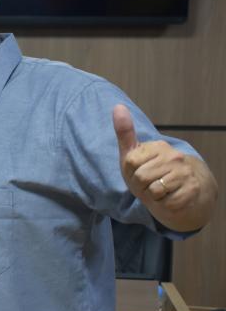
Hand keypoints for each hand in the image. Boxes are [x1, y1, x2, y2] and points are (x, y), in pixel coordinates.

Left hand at [113, 104, 213, 229]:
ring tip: (160, 191)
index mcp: (158, 146)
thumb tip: (117, 106)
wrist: (185, 192)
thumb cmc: (153, 173)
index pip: (130, 163)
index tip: (140, 172)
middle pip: (140, 178)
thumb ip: (125, 133)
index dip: (130, 173)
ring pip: (153, 190)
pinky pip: (166, 202)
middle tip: (150, 184)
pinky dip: (164, 204)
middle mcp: (174, 156)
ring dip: (153, 196)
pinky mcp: (191, 190)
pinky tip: (171, 197)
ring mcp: (185, 172)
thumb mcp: (134, 155)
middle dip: (141, 186)